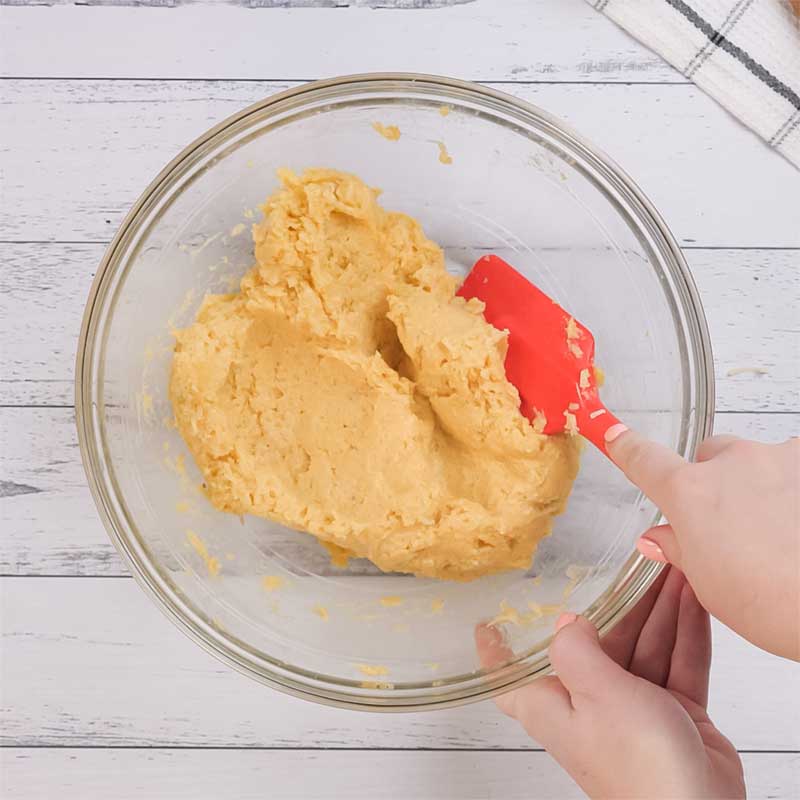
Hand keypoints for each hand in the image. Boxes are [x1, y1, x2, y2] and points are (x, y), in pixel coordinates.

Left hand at [476, 568, 743, 799]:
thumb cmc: (641, 766)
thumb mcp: (597, 694)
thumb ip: (576, 650)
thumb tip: (563, 622)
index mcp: (553, 707)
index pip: (510, 677)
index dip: (497, 651)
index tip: (487, 623)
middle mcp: (590, 706)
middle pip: (598, 644)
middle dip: (621, 604)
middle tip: (638, 564)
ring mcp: (633, 711)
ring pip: (643, 647)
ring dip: (660, 610)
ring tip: (674, 568)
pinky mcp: (673, 716)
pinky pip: (676, 664)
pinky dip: (685, 634)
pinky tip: (694, 600)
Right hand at [607, 429, 798, 660]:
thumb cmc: (772, 602)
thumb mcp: (708, 583)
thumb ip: (679, 549)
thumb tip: (662, 536)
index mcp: (690, 493)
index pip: (643, 459)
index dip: (624, 447)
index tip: (612, 433)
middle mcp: (730, 464)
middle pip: (708, 456)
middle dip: (712, 481)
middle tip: (727, 524)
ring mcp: (777, 459)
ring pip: (753, 459)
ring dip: (756, 483)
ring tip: (777, 530)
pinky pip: (791, 465)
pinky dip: (791, 486)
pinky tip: (797, 522)